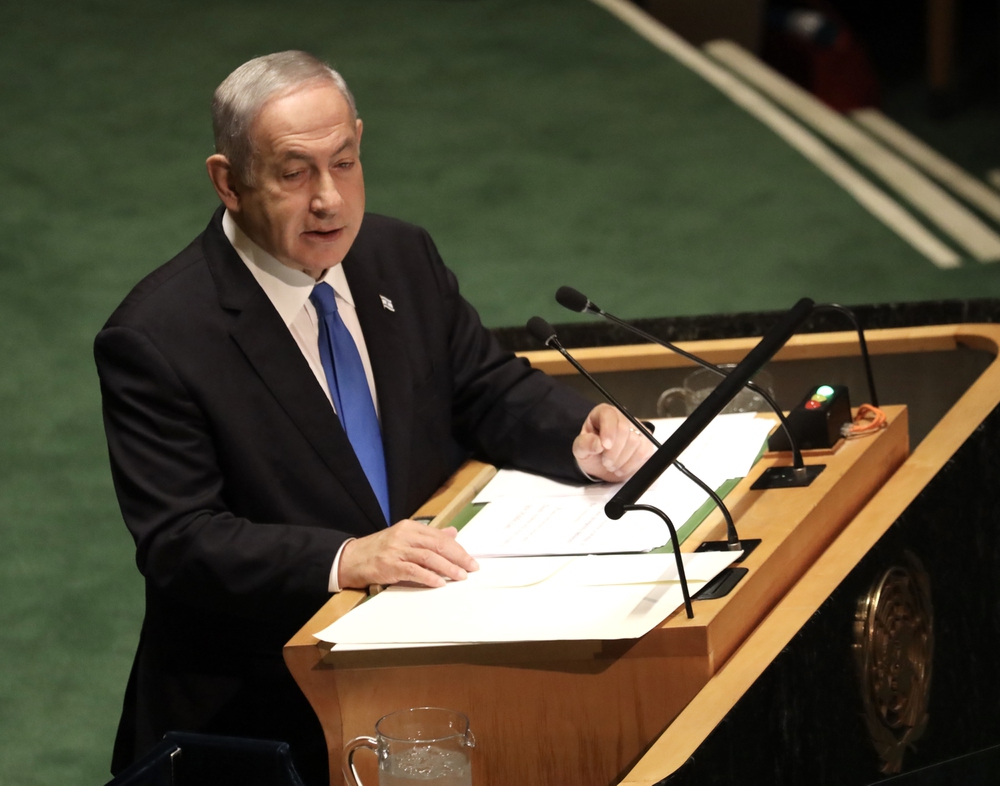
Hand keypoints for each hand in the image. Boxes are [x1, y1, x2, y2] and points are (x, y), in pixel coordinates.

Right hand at [337, 520, 478, 588]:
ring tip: (460, 576)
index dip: (458, 548)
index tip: (470, 559)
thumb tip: (452, 533)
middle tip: (471, 568)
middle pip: (437, 545)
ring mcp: (396, 550)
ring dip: (447, 568)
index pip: (439, 537)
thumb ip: (428, 536)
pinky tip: (439, 582)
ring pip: (428, 557)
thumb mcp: (404, 538)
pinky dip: (429, 577)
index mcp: (410, 527)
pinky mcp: (389, 565)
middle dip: (458, 557)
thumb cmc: (378, 549)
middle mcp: (404, 536)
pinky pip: (414, 570)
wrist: (350, 559)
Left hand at [572, 403, 654, 481]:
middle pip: (624, 429)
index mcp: (604, 413)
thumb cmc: (591, 451)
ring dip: (622, 459)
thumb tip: (598, 444)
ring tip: (611, 466)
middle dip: (614, 451)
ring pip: (635, 441)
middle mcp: (623, 417)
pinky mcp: (646, 442)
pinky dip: (632, 464)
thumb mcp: (580, 449)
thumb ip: (585, 444)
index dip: (608, 431)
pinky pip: (644, 452)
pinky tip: (622, 468)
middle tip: (606, 463)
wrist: (603, 464)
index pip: (609, 415)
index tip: (604, 446)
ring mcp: (637, 429)